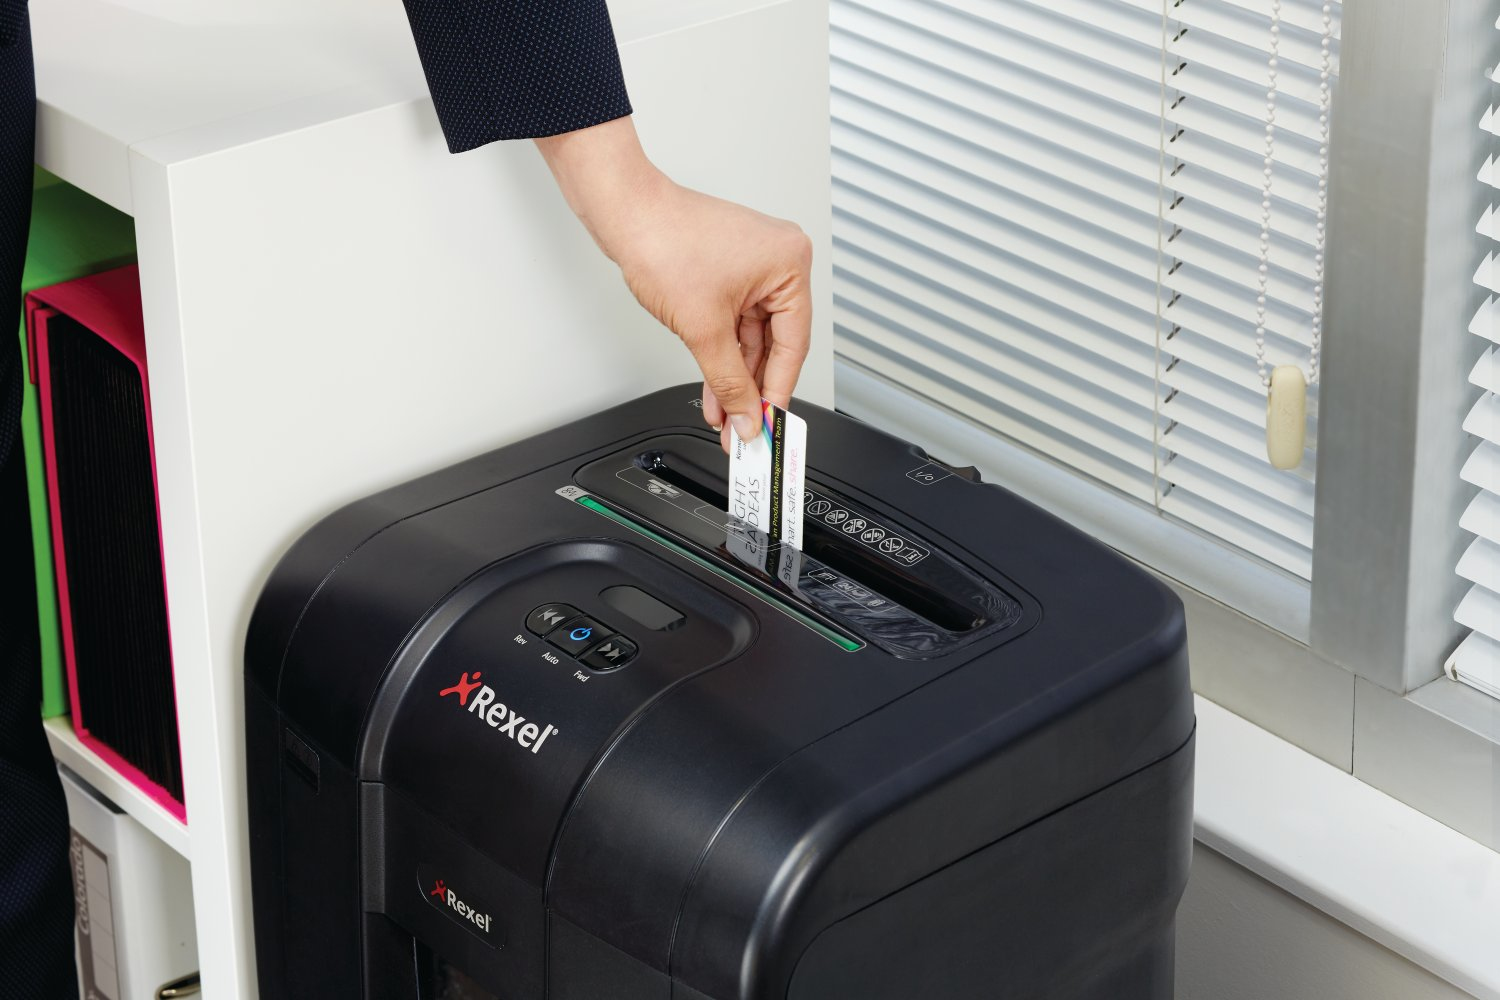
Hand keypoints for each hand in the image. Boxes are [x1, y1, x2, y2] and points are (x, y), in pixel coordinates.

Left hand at [535, 117, 812, 449]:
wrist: (623, 213)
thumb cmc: (664, 241)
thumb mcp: (703, 329)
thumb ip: (729, 382)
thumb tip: (746, 415)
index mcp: (789, 264)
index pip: (793, 345)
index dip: (778, 391)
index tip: (769, 423)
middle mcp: (778, 261)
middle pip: (773, 343)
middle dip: (752, 389)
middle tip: (745, 427)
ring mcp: (752, 266)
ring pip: (750, 337)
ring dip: (734, 377)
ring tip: (725, 416)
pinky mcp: (728, 271)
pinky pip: (733, 323)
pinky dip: (723, 354)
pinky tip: (716, 388)